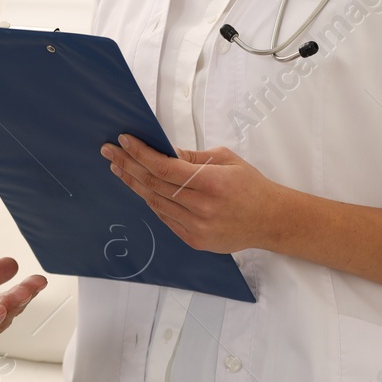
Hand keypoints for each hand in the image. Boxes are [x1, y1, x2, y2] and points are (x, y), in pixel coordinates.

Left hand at [102, 136, 293, 253]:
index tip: (124, 141)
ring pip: (155, 202)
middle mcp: (202, 207)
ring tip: (119, 168)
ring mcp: (197, 227)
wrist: (271, 220)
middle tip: (110, 152)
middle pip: (153, 184)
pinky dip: (151, 201)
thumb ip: (192, 157)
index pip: (164, 166)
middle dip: (128, 165)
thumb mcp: (225, 159)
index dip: (140, 154)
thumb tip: (163, 150)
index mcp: (211, 182)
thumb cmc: (250, 185)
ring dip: (134, 184)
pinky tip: (140, 188)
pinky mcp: (195, 240)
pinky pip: (165, 218)